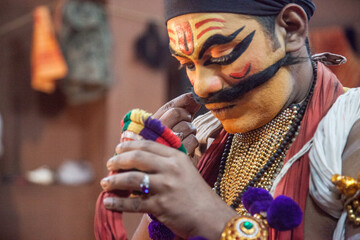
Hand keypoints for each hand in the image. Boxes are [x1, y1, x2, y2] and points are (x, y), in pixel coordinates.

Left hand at [100, 140, 236, 238]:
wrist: (211, 217)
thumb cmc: (196, 193)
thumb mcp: (185, 170)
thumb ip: (165, 162)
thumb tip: (137, 158)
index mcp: (177, 157)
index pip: (148, 145)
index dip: (129, 146)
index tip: (118, 149)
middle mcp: (171, 169)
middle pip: (137, 158)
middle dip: (118, 160)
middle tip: (109, 165)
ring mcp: (166, 187)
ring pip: (132, 179)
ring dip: (114, 181)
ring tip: (105, 183)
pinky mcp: (161, 206)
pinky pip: (134, 204)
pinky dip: (118, 203)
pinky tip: (108, 202)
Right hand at [153, 93, 200, 156]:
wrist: (160, 171)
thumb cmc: (164, 146)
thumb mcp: (166, 127)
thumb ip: (178, 111)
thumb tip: (193, 97)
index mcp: (148, 125)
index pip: (167, 107)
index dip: (182, 100)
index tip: (192, 98)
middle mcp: (154, 133)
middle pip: (177, 113)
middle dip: (186, 116)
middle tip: (186, 122)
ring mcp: (165, 144)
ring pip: (187, 126)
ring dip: (191, 131)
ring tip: (184, 138)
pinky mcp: (176, 155)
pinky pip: (193, 140)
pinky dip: (193, 143)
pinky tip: (186, 148)